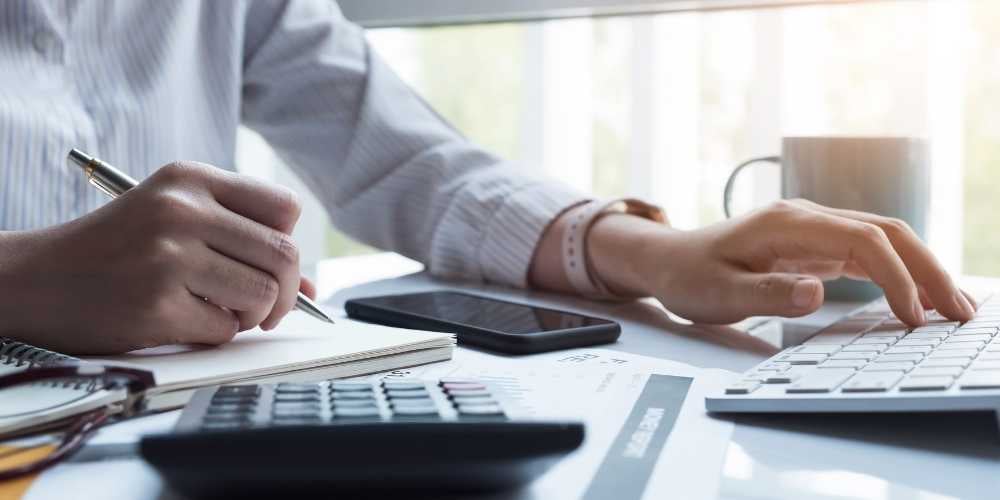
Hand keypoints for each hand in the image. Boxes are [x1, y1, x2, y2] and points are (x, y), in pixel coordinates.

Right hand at [0, 162, 310, 354]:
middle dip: (287, 292)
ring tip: (219, 309)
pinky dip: (215, 333)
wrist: (35, 279)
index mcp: (190, 179)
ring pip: (263, 295)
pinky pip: (225, 329)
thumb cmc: (115, 250)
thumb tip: (313, 289)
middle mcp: (182, 211)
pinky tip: (183, 319)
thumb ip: (244, 243)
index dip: (287, 242)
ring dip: (252, 315)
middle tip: (267, 307)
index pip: (285, 208)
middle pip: (284, 255)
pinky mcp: (157, 304)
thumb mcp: (174, 221)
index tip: (271, 262)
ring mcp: (169, 257)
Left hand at [582, 199, 975, 325]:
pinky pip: (866, 252)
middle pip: (885, 232)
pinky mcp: (813, 245)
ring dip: (920, 269)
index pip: (862, 240)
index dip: (896, 276)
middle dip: (927, 269)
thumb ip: (767, 293)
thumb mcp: (719, 293)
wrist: (667, 260)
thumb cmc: (689, 276)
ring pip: (882, 239)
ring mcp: (812, 229)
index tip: (913, 317)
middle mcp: (806, 218)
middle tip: (961, 312)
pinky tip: (916, 297)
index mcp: (787, 224)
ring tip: (953, 308)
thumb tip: (817, 293)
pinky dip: (897, 272)